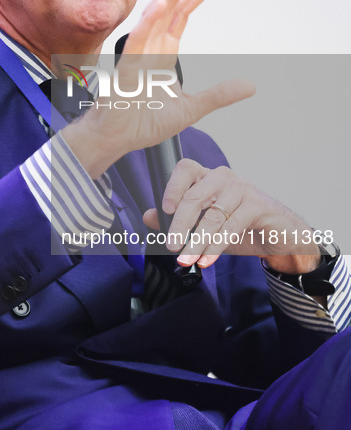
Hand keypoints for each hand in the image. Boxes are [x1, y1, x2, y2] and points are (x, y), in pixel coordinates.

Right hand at [62, 0, 254, 176]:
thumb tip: (249, 85)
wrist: (116, 139)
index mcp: (162, 54)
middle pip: (169, 8)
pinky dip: (148, 23)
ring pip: (153, 17)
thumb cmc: (142, 122)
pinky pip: (137, 42)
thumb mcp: (191, 108)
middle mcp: (150, 49)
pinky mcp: (127, 69)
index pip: (181, 17)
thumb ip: (218, 94)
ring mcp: (137, 56)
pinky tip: (160, 6)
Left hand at [143, 159, 320, 269]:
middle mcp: (224, 178)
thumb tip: (149, 216)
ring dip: (197, 241)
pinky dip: (215, 247)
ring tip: (187, 258)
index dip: (172, 187)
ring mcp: (242, 189)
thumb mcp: (206, 226)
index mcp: (208, 178)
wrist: (280, 237)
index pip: (185, 169)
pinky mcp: (258, 205)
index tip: (165, 210)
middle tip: (172, 245)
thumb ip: (178, 219)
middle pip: (195, 195)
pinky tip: (206, 259)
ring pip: (212, 215)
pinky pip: (231, 226)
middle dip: (180, 224)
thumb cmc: (242, 227)